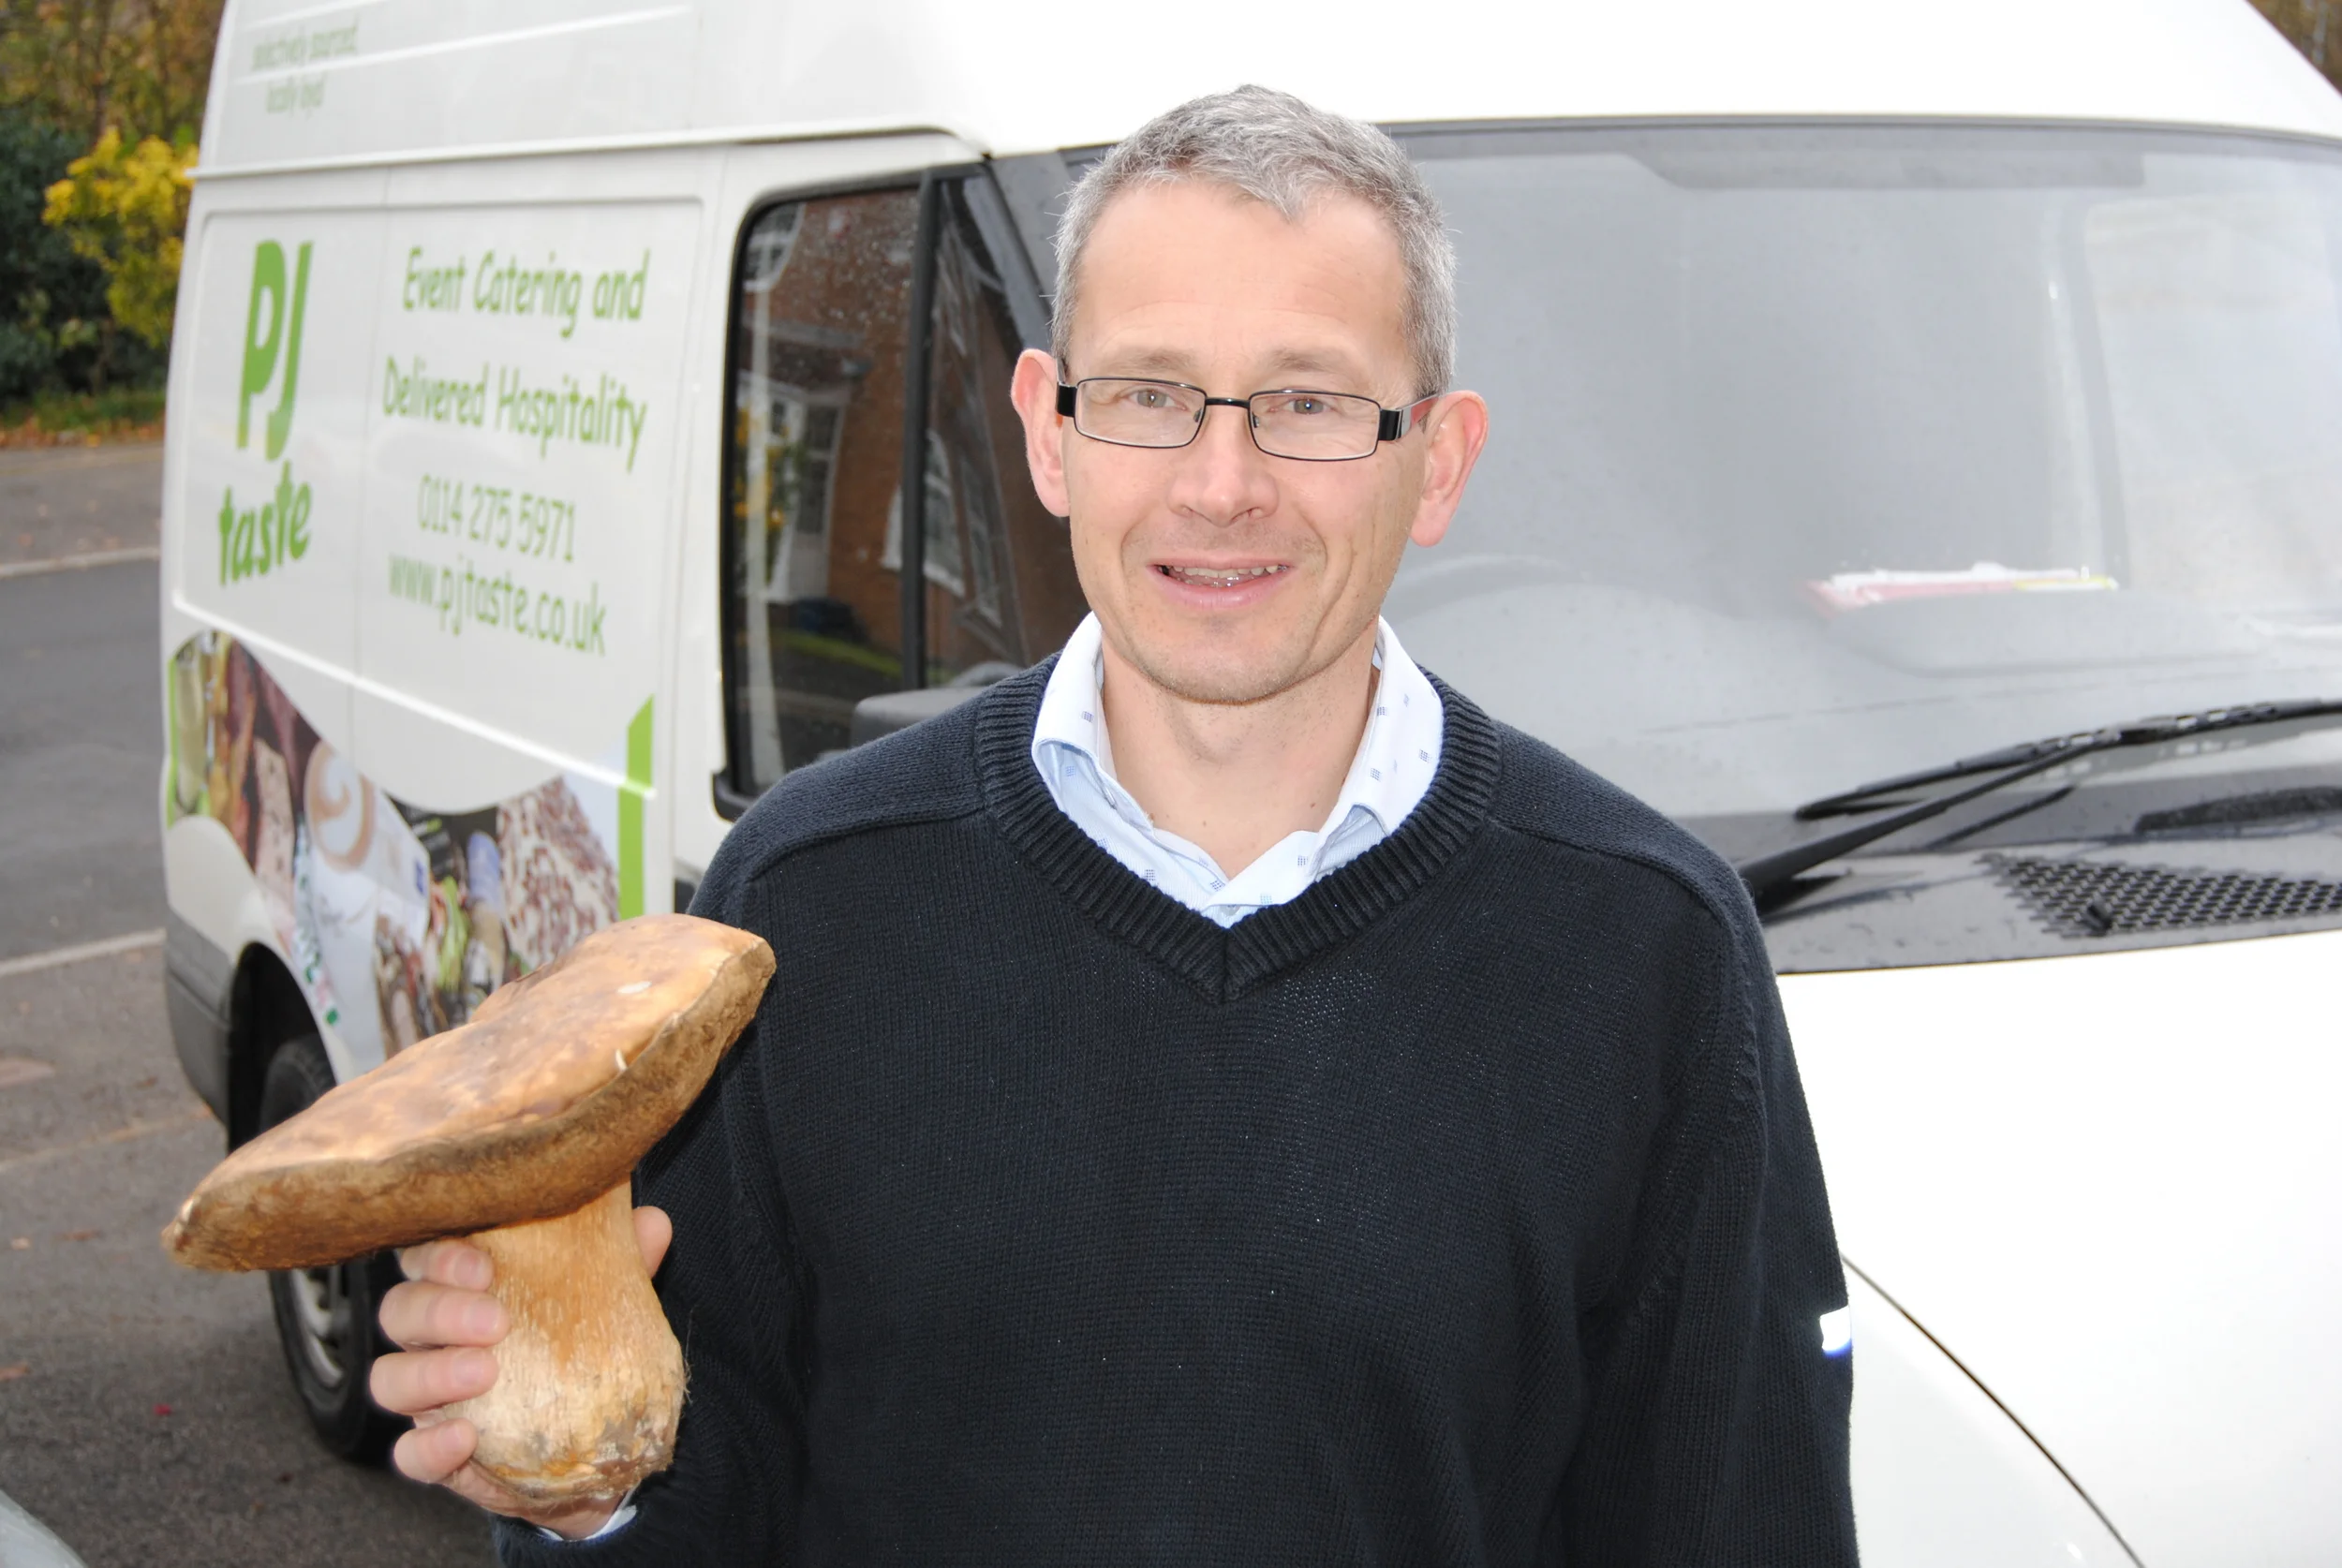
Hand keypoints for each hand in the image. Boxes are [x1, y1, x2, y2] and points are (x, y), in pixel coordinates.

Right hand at [373, 1205, 673, 1539]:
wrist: (592, 1445)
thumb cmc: (583, 1347)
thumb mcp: (605, 1300)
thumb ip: (623, 1262)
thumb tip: (652, 1222)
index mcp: (461, 1286)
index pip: (425, 1254)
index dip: (440, 1255)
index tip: (483, 1266)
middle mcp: (431, 1337)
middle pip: (401, 1310)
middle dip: (439, 1310)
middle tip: (495, 1321)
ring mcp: (426, 1398)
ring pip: (390, 1378)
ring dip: (430, 1373)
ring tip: (484, 1372)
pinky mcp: (437, 1456)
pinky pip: (410, 1454)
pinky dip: (429, 1447)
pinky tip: (463, 1439)